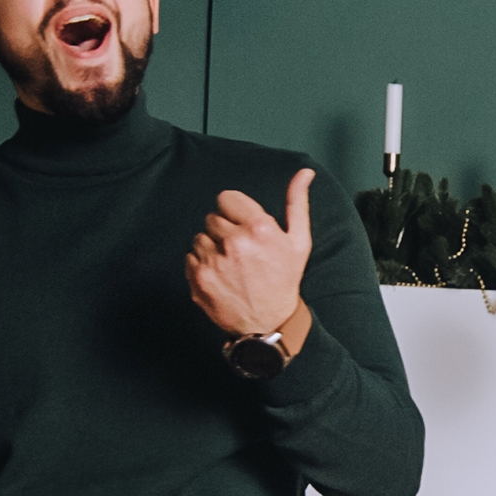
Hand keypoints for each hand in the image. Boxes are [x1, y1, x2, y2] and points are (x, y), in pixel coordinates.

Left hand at [188, 168, 316, 346]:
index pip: (226, 198)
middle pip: (212, 218)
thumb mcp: (299, 240)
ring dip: (212, 247)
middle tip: (240, 251)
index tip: (243, 226)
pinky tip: (220, 276)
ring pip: (199, 237)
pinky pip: (190, 256)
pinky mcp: (199, 278)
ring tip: (230, 265)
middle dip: (224, 230)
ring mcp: (214, 261)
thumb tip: (304, 172)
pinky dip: (201, 264)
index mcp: (258, 228)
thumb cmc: (284, 279)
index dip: (234, 211)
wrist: (268, 323)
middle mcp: (234, 242)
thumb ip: (297, 202)